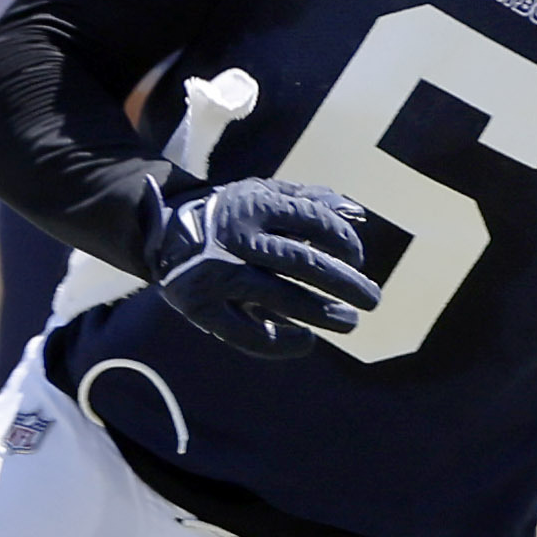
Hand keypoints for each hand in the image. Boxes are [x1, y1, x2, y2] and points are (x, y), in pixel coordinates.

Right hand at [149, 177, 377, 357]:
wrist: (165, 232)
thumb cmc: (230, 215)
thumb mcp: (263, 194)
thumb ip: (309, 199)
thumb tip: (358, 213)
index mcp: (256, 205)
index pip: (316, 223)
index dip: (345, 242)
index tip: (355, 258)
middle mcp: (238, 239)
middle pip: (305, 264)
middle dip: (346, 284)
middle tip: (371, 300)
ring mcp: (218, 274)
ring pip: (281, 298)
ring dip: (323, 314)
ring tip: (349, 322)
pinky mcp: (201, 306)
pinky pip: (244, 333)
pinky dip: (279, 342)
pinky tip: (307, 342)